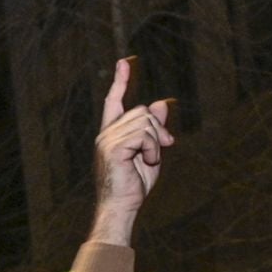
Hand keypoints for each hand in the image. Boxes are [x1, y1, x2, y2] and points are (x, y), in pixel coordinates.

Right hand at [88, 58, 174, 247]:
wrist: (121, 208)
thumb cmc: (133, 185)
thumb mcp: (151, 152)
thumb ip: (155, 129)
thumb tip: (160, 102)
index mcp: (111, 134)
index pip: (114, 102)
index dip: (120, 82)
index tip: (124, 63)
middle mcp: (106, 134)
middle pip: (142, 111)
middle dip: (159, 128)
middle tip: (165, 148)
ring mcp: (107, 140)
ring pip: (145, 122)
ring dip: (156, 141)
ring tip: (150, 160)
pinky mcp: (113, 148)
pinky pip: (144, 134)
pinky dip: (153, 148)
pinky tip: (147, 162)